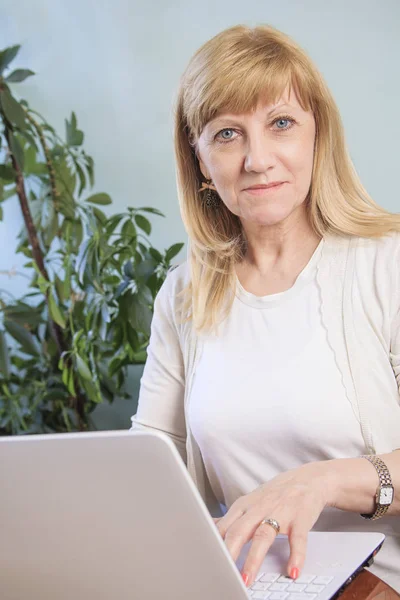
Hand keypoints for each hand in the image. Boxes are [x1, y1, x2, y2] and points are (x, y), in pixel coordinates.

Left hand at [212, 461, 332, 587]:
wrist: (309, 479)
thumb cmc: (275, 494)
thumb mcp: (249, 502)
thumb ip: (231, 518)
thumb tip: (209, 526)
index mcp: (244, 506)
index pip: (224, 527)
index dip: (214, 545)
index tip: (207, 562)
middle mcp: (260, 507)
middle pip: (240, 530)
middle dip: (229, 552)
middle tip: (222, 572)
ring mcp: (280, 511)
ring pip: (264, 535)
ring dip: (254, 558)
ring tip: (247, 578)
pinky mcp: (301, 518)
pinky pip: (298, 539)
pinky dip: (296, 556)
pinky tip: (292, 571)